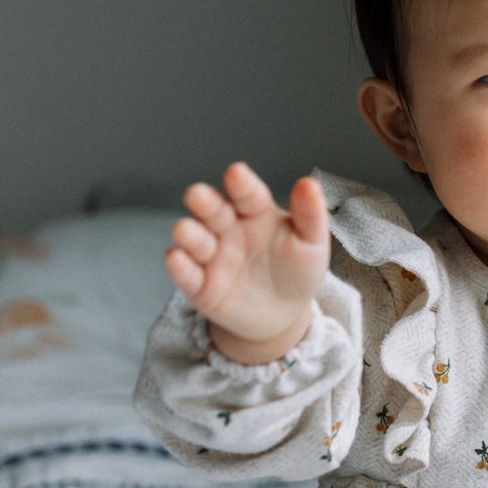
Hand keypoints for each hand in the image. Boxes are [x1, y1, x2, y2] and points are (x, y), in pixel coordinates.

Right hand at [165, 164, 329, 362]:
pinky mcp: (199, 284)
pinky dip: (178, 266)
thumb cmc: (296, 270)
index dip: (241, 184)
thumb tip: (309, 183)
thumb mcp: (311, 243)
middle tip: (198, 195)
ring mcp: (211, 255)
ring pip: (192, 238)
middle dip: (203, 201)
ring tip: (187, 231)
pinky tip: (176, 258)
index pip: (247, 194)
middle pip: (211, 209)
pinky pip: (185, 273)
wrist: (283, 314)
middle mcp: (227, 228)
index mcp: (255, 211)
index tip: (235, 173)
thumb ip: (310, 214)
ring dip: (187, 233)